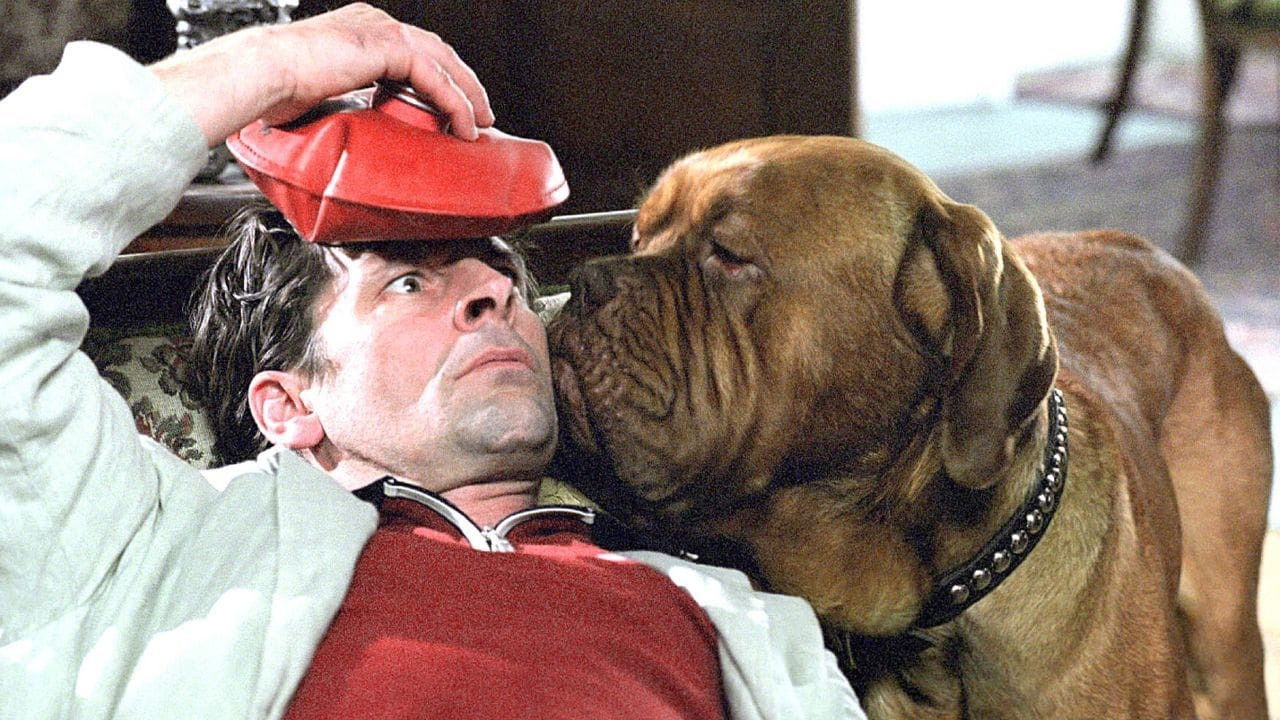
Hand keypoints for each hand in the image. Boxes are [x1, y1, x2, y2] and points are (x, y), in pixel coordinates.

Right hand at [150, 3, 493, 145]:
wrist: (260, 73)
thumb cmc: (273, 89)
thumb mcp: (319, 95)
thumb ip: (343, 104)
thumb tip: (349, 136)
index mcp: (358, 30)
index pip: (412, 50)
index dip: (438, 77)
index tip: (452, 106)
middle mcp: (373, 21)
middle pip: (436, 51)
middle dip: (463, 84)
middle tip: (480, 114)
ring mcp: (381, 30)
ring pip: (443, 62)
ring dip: (467, 95)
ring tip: (480, 123)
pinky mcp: (387, 47)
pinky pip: (434, 79)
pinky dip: (454, 104)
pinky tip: (463, 126)